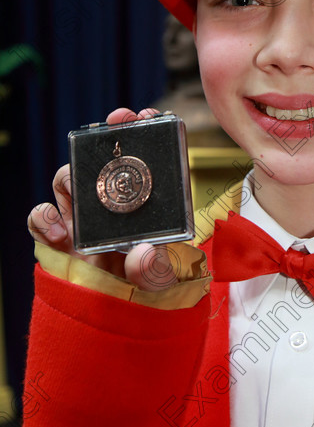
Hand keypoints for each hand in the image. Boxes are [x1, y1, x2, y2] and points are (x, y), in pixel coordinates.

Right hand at [28, 108, 190, 290]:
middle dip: (107, 134)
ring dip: (71, 175)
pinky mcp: (59, 233)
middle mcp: (113, 200)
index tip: (146, 115)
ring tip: (77, 187)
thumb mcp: (158, 278)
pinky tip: (60, 235)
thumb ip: (153, 269)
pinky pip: (42, 215)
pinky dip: (45, 218)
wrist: (114, 310)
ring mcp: (83, 214)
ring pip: (69, 178)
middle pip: (104, 158)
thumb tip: (140, 255)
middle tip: (116, 120)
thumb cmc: (143, 283)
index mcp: (145, 201)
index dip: (146, 131)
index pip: (146, 158)